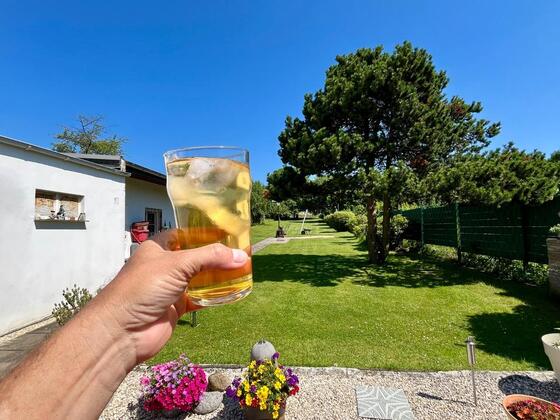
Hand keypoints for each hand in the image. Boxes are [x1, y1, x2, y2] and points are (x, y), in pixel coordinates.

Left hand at [97, 229, 248, 363]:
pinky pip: (201, 298)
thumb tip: (241, 256)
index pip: (185, 234)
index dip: (206, 232)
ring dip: (219, 276)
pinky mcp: (176, 307)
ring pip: (200, 278)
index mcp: (158, 248)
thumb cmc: (142, 288)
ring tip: (243, 270)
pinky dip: (216, 296)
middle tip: (241, 252)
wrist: (122, 332)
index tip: (229, 232)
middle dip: (217, 256)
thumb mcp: (178, 264)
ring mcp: (170, 287)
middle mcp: (164, 266)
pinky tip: (234, 292)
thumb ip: (210, 257)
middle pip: (196, 257)